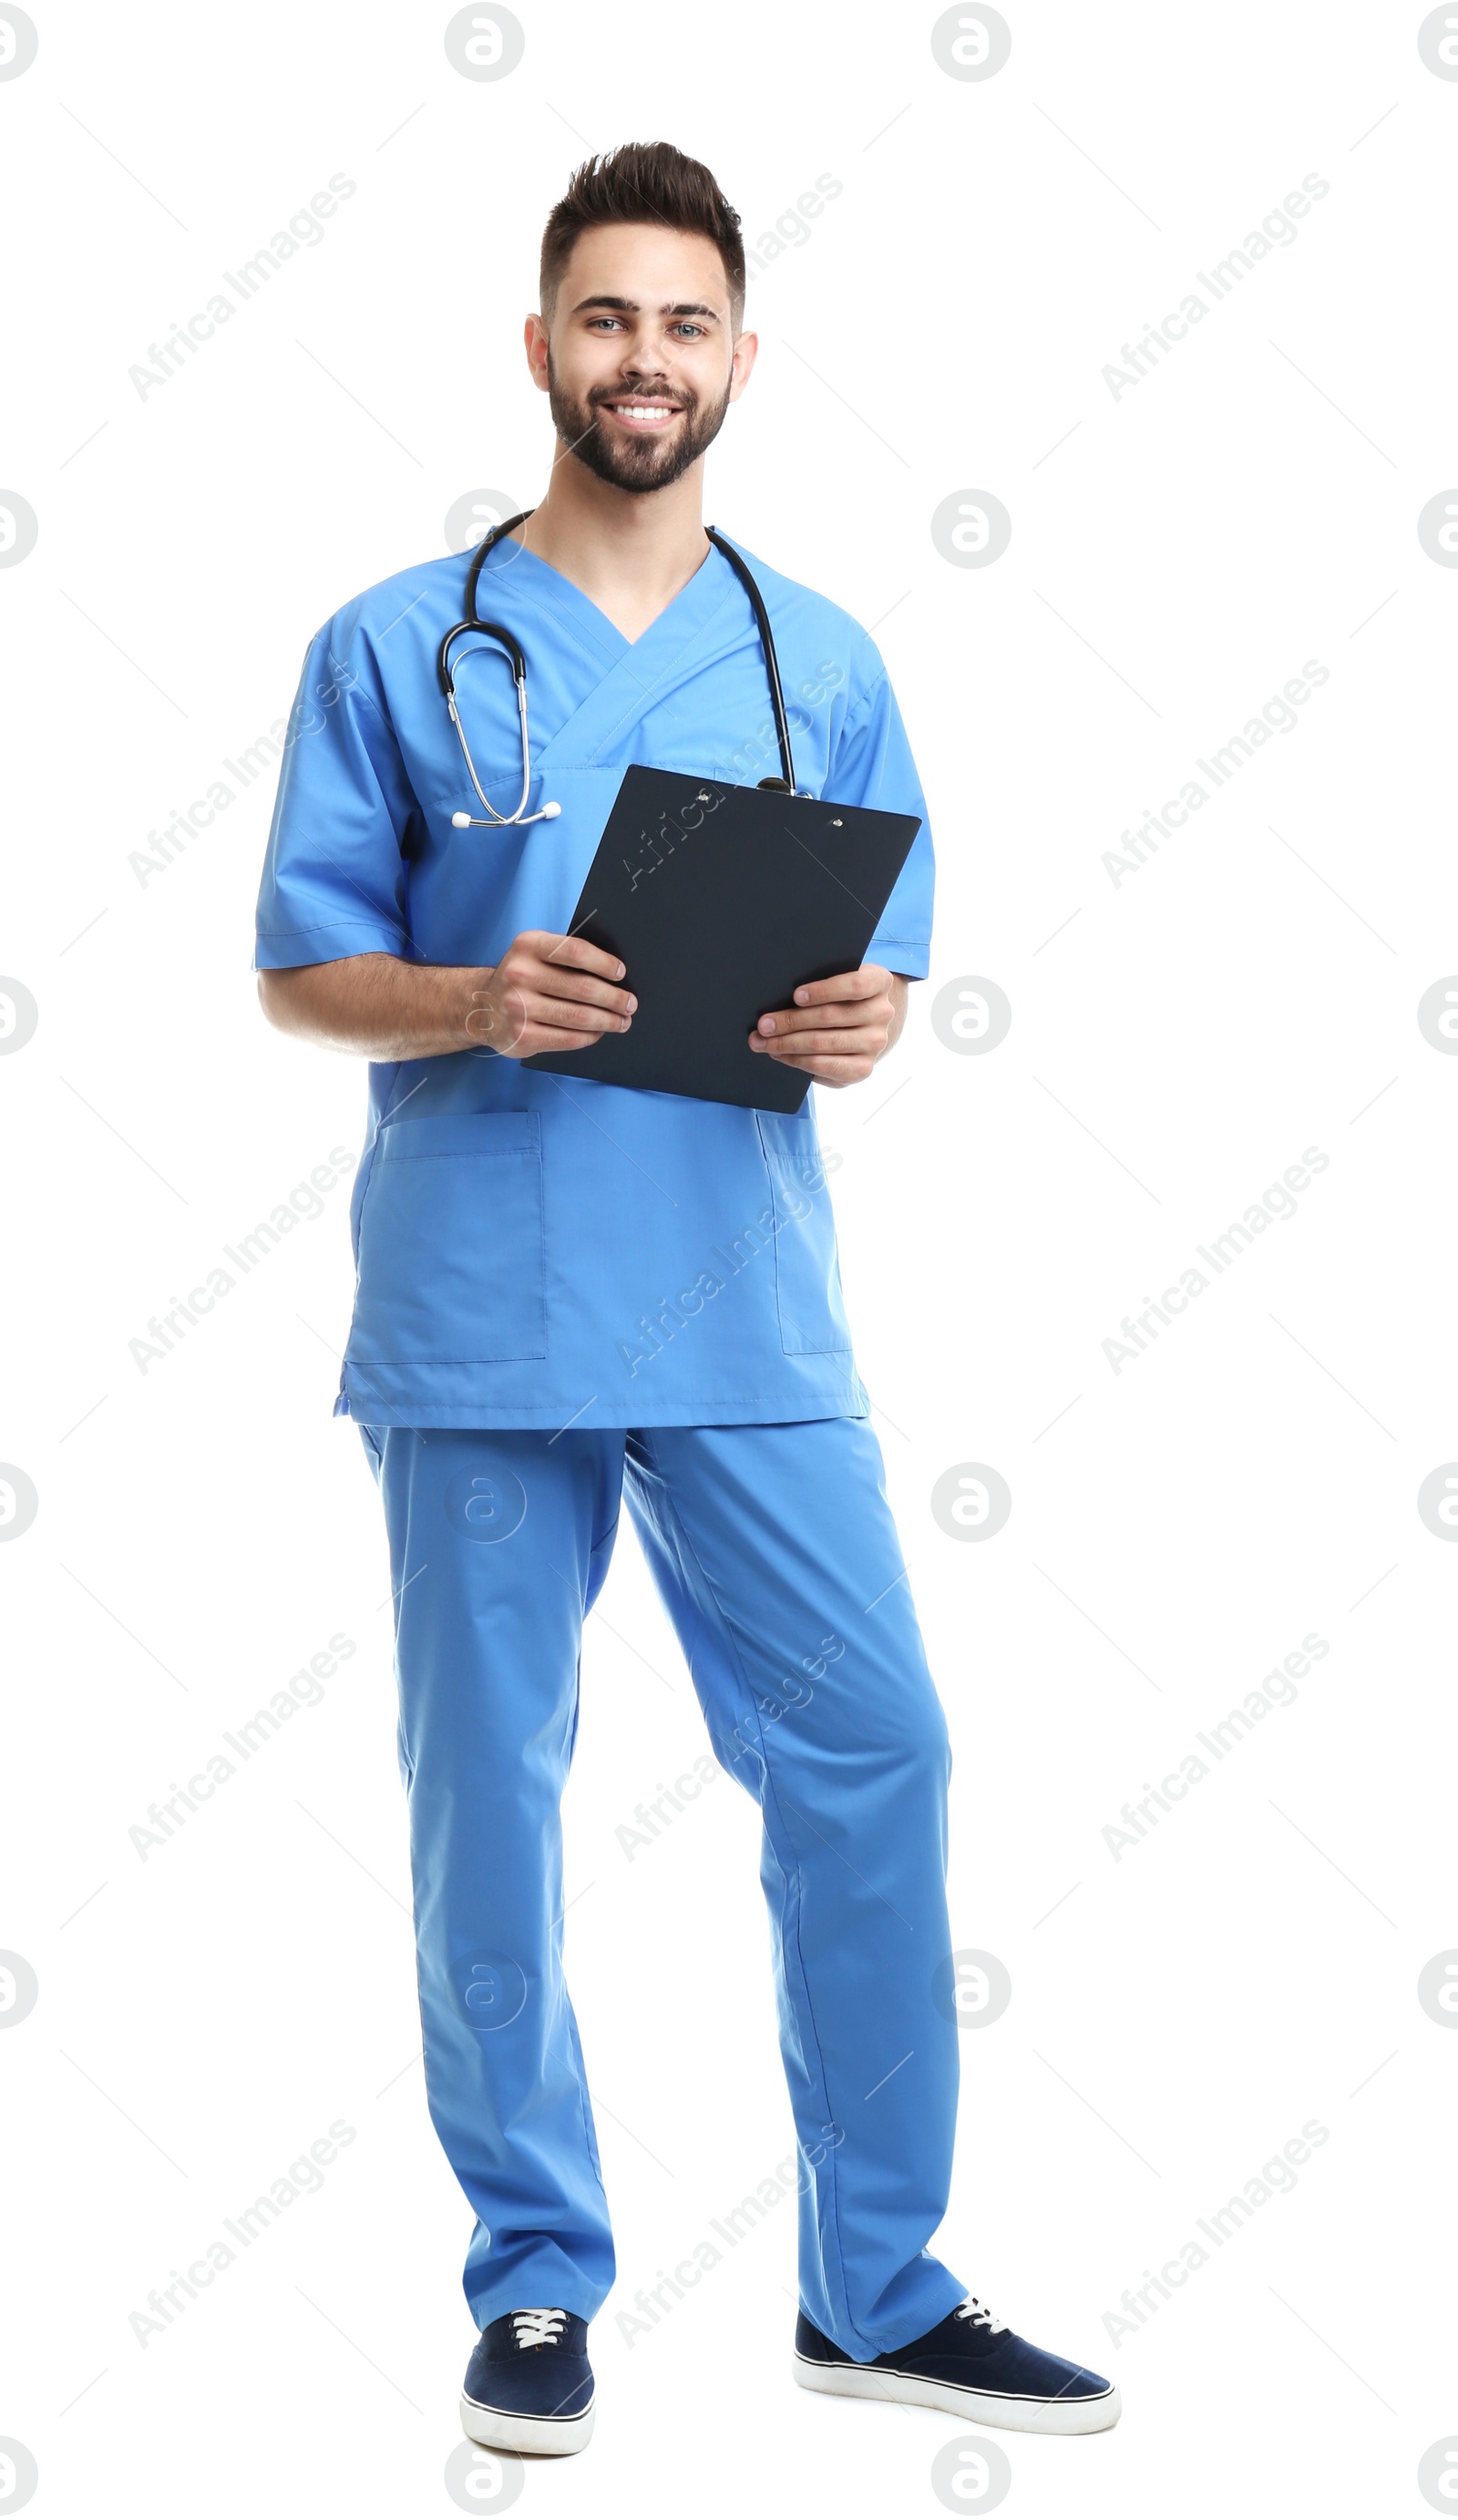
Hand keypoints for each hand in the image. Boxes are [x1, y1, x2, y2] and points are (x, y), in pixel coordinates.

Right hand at [466, 931, 635, 1057]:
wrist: (480, 1007)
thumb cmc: (521, 978)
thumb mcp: (534, 955)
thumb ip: (564, 956)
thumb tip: (613, 973)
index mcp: (527, 945)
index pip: (575, 951)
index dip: (604, 963)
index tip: (621, 973)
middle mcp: (520, 974)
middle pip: (582, 988)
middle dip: (614, 998)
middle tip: (630, 1004)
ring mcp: (518, 1007)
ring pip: (578, 1016)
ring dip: (608, 1021)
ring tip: (622, 1021)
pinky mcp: (522, 1035)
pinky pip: (567, 1038)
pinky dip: (589, 1036)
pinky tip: (598, 1033)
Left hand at [747, 965, 905, 1085]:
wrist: (865, 1026)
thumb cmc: (842, 997)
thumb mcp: (838, 980)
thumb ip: (820, 981)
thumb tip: (776, 994)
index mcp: (879, 982)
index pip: (855, 984)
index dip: (823, 991)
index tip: (795, 996)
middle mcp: (882, 1012)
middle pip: (830, 1016)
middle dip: (790, 1021)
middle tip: (763, 1025)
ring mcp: (876, 1042)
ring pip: (822, 1043)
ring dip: (786, 1043)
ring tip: (762, 1042)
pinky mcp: (864, 1068)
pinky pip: (824, 1066)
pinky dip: (796, 1060)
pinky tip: (780, 1055)